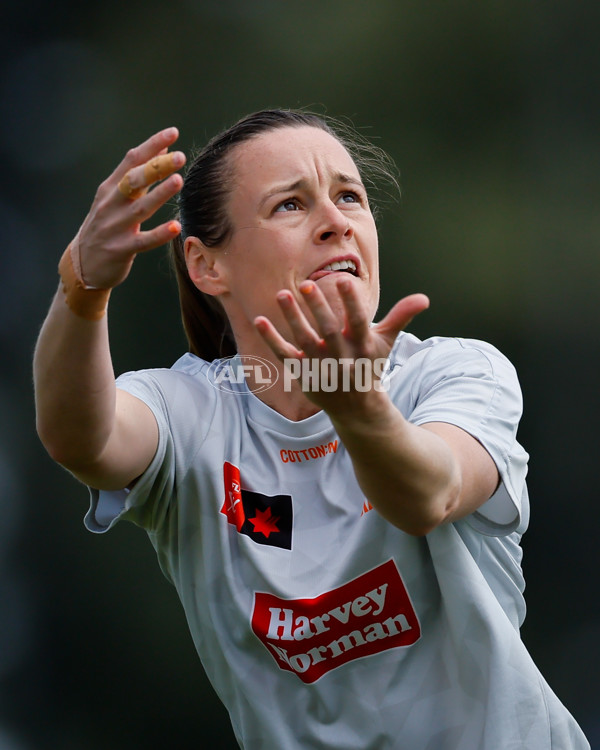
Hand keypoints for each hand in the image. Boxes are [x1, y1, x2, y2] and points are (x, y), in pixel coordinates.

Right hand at [72, 128, 185, 288]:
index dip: (152, 146)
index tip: (173, 133)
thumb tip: (163, 151)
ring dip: (160, 194)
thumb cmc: (106, 226)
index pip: (132, 160)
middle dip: (157, 167)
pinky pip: (144, 241)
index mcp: (110, 188)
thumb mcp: (116, 199)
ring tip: (178, 181)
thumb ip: (139, 178)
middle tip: (179, 157)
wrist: (82, 265)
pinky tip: (176, 227)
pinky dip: (160, 234)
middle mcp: (110, 204)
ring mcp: (114, 227)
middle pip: (134, 180)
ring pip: (140, 208)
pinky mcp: (121, 249)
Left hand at [254, 276, 428, 412]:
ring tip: (281, 294)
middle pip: (327, 329)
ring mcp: (320, 365)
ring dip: (292, 318)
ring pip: (303, 340)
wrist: (357, 408)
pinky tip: (260, 320)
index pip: (357, 322)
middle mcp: (341, 356)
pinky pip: (284, 355)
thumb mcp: (386, 343)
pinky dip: (271, 339)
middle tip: (305, 283)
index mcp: (362, 346)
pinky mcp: (302, 372)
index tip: (343, 281)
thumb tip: (424, 298)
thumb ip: (400, 317)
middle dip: (318, 307)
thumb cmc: (370, 366)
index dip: (351, 302)